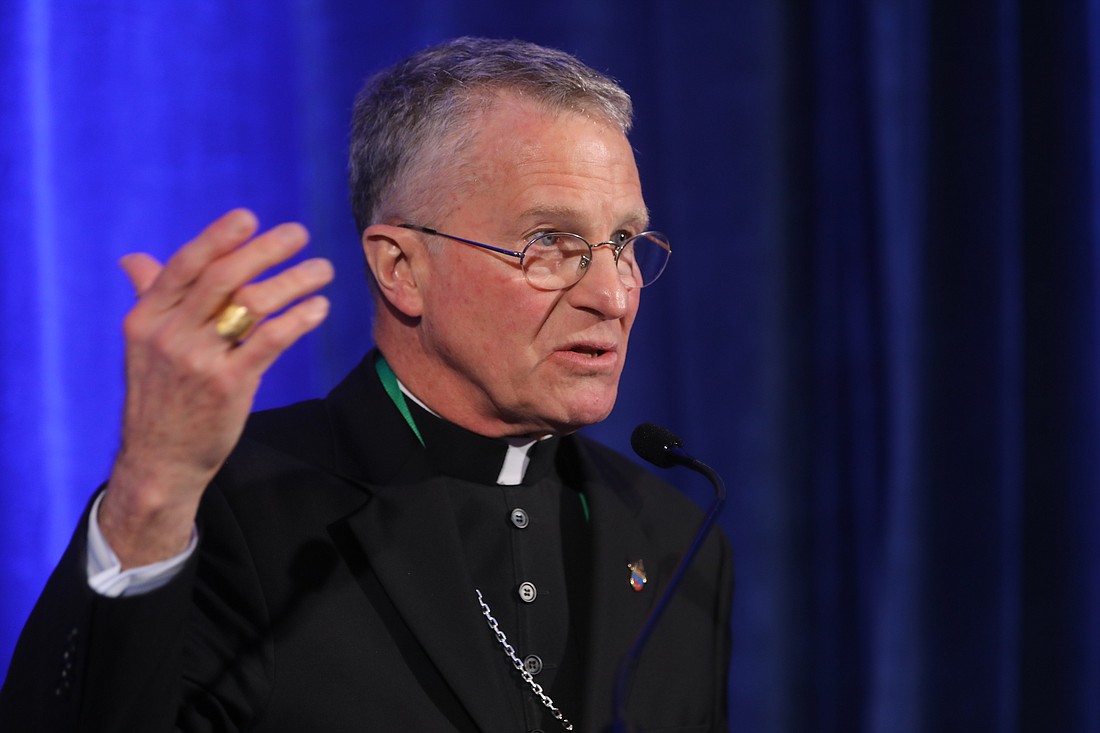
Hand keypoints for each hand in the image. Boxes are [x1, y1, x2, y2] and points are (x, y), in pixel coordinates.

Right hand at [99, 209, 333, 567]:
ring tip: (322, 269)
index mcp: (146, 318)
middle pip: (223, 278)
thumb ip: (147, 298)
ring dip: (293, 281)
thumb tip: (134, 260)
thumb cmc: (159, 398)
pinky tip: (319, 308)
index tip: (249, 217)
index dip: (217, 239)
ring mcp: (198, 360)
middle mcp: (169, 334)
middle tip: (299, 232)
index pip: (184, 266)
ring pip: (251, 305)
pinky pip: (269, 341)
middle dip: (264, 250)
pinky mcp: (228, 385)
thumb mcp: (142, 347)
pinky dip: (298, 319)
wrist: (159, 460)